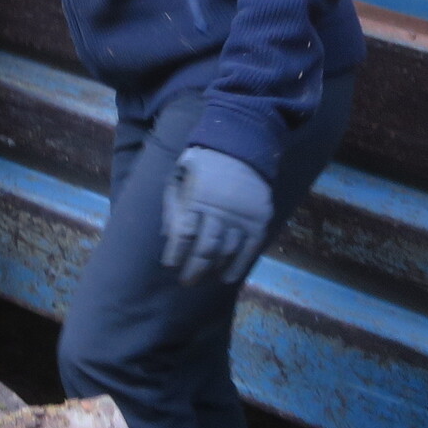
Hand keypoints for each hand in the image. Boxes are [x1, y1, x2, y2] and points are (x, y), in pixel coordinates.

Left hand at [160, 147, 274, 285]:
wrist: (243, 145)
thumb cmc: (203, 163)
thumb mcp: (178, 174)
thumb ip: (172, 205)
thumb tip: (168, 237)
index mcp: (197, 197)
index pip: (184, 234)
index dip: (176, 253)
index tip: (170, 266)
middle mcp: (221, 209)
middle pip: (205, 248)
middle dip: (193, 269)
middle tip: (186, 281)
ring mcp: (243, 217)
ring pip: (227, 252)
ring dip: (214, 270)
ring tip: (203, 280)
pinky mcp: (260, 221)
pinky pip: (249, 250)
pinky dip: (238, 266)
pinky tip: (227, 277)